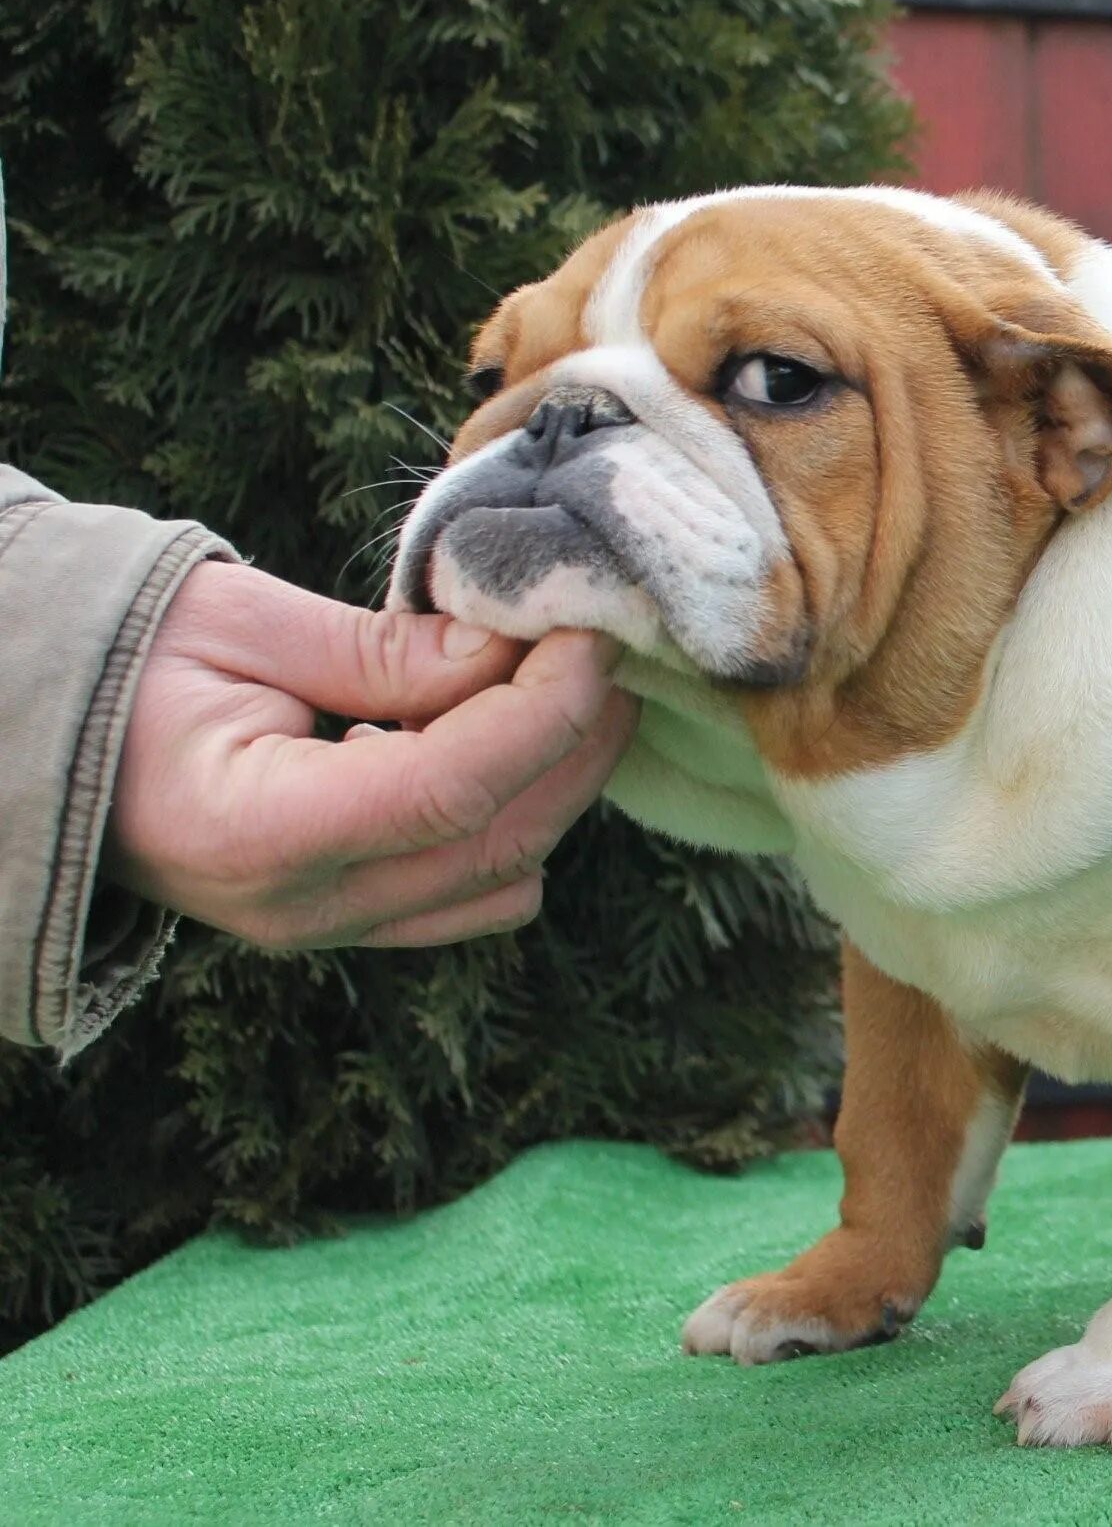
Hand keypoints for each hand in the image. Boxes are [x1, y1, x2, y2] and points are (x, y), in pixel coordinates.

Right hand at [106, 562, 638, 949]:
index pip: (449, 789)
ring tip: (574, 686)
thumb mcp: (242, 625)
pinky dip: (517, 820)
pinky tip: (510, 740)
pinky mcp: (345, 922)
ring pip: (501, 878)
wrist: (41, 734)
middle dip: (577, 743)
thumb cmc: (125, 660)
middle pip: (497, 841)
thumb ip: (382, 652)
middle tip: (611, 649)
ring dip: (559, 784)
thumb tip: (508, 651)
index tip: (590, 635)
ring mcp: (322, 929)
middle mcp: (297, 906)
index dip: (543, 711)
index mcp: (254, 830)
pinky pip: (470, 895)